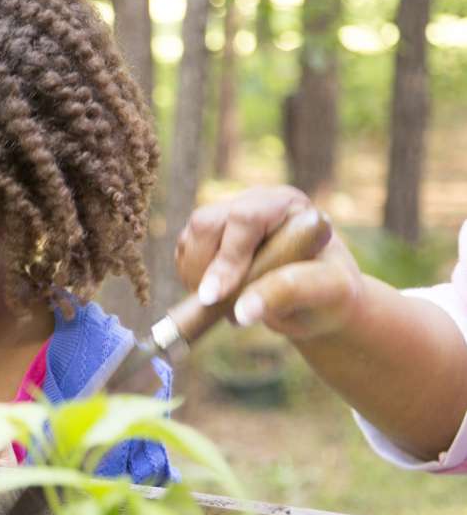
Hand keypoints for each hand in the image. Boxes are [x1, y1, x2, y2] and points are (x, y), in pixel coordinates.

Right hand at [176, 185, 363, 340]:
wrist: (319, 299)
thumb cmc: (331, 293)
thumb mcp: (327, 291)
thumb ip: (289, 292)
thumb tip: (242, 311)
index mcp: (287, 205)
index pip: (245, 218)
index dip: (227, 258)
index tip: (214, 297)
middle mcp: (253, 202)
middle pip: (207, 222)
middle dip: (204, 268)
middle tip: (217, 304)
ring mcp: (227, 216)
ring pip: (189, 238)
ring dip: (195, 276)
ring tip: (223, 303)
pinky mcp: (209, 236)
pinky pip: (183, 252)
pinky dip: (190, 278)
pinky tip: (216, 295)